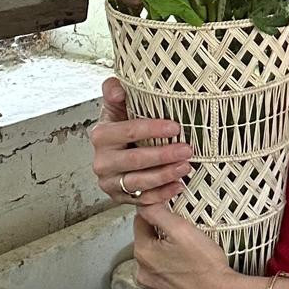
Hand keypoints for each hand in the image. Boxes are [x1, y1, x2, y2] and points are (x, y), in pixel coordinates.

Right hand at [90, 77, 193, 205]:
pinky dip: (162, 194)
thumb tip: (119, 89)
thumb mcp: (117, 107)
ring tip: (186, 167)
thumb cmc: (122, 127)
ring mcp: (110, 183)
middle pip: (135, 160)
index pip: (128, 131)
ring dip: (165, 176)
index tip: (176, 126)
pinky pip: (142, 200)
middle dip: (163, 156)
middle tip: (187, 150)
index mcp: (101, 135)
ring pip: (139, 182)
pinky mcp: (119, 198)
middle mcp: (102, 161)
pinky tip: (179, 186)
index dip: (153, 129)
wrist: (115, 153)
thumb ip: (114, 90)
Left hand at [134, 203, 257, 288]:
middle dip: (163, 235)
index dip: (158, 212)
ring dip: (167, 253)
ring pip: (156, 259)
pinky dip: (173, 270)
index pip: (140, 221)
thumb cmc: (205, 266)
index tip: (173, 213)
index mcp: (142, 253)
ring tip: (189, 254)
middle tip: (185, 236)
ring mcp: (153, 288)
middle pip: (148, 241)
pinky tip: (189, 269)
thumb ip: (158, 212)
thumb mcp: (181, 229)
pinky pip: (165, 275)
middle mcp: (142, 273)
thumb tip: (145, 203)